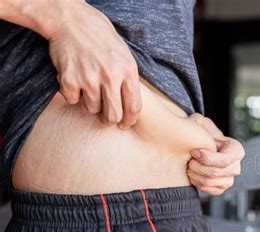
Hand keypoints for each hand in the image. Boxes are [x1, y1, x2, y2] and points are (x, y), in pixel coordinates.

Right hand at [47, 1, 141, 127]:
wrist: (72, 21)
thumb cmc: (101, 39)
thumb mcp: (124, 56)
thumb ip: (128, 80)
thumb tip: (131, 109)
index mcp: (127, 70)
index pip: (134, 107)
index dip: (129, 120)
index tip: (125, 124)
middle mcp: (110, 76)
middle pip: (113, 115)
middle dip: (109, 120)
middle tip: (106, 118)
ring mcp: (89, 78)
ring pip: (92, 109)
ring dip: (90, 102)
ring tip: (88, 85)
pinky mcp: (69, 79)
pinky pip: (73, 101)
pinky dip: (72, 94)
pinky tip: (74, 79)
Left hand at [187, 113, 244, 195]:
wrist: (203, 150)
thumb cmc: (203, 136)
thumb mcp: (202, 124)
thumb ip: (197, 121)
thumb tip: (194, 123)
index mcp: (236, 150)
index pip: (224, 160)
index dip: (207, 158)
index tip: (194, 152)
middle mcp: (236, 166)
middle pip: (216, 172)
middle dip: (198, 166)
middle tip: (189, 160)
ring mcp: (230, 179)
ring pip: (210, 182)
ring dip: (195, 174)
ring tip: (189, 166)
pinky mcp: (221, 188)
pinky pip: (209, 190)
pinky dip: (197, 183)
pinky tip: (193, 174)